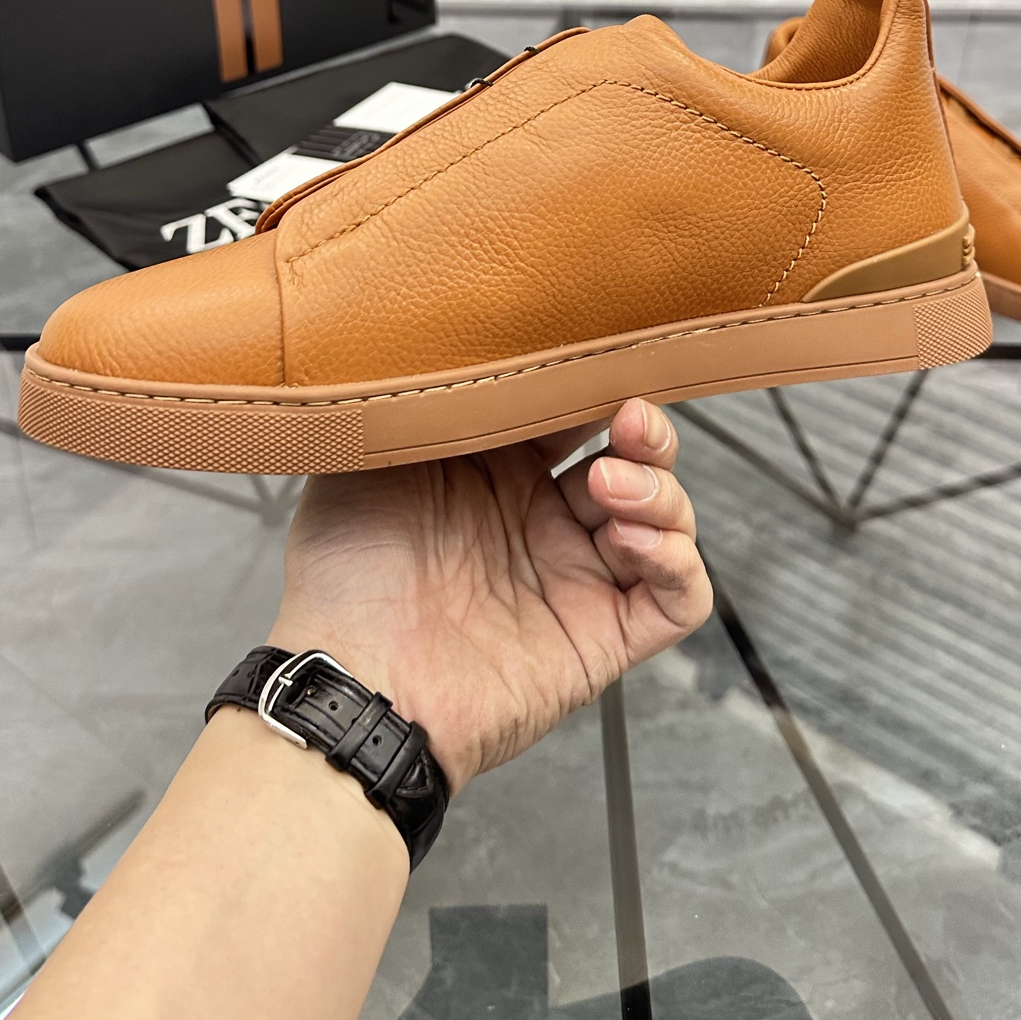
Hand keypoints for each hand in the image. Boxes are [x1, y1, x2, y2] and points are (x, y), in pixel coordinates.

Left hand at [267, 398, 711, 791]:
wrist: (351, 677)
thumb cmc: (341, 574)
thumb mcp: (367, 456)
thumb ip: (419, 401)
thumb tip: (461, 342)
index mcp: (494, 472)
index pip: (573, 413)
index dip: (594, 385)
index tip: (600, 360)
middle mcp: (541, 519)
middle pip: (635, 458)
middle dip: (647, 429)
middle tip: (629, 417)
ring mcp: (574, 577)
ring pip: (668, 519)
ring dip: (660, 489)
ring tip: (609, 483)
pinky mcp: (600, 637)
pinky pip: (678, 598)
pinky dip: (678, 561)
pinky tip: (630, 540)